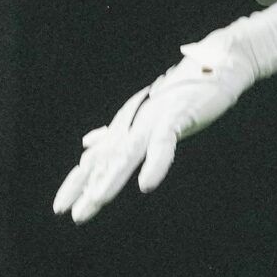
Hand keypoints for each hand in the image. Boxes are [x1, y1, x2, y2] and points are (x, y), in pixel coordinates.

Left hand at [52, 30, 257, 223]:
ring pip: (128, 152)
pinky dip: (155, 163)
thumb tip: (87, 143)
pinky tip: (147, 184)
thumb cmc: (183, 93)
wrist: (215, 64)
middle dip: (87, 185)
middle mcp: (134, 123)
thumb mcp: (146, 118)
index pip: (96, 158)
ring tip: (98, 199)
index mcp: (127, 127)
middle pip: (106, 158)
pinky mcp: (177, 115)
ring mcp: (154, 118)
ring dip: (113, 177)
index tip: (60, 207)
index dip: (77, 182)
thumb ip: (117, 133)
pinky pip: (163, 142)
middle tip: (70, 213)